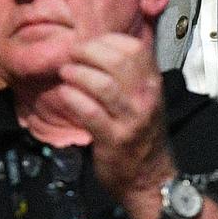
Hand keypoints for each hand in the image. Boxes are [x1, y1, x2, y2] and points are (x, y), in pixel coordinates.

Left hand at [58, 34, 175, 218]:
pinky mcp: (114, 139)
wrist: (149, 178)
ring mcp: (131, 119)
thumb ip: (128, 73)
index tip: (89, 43)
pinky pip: (90, 112)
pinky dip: (73, 99)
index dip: (107, 40)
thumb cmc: (142, 132)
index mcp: (153, 83)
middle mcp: (146, 97)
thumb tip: (95, 46)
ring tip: (65, 72)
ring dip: (78, 74)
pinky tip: (64, 94)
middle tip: (72, 55)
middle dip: (88, 52)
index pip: (134, 48)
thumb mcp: (145, 97)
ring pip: (102, 85)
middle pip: (116, 61)